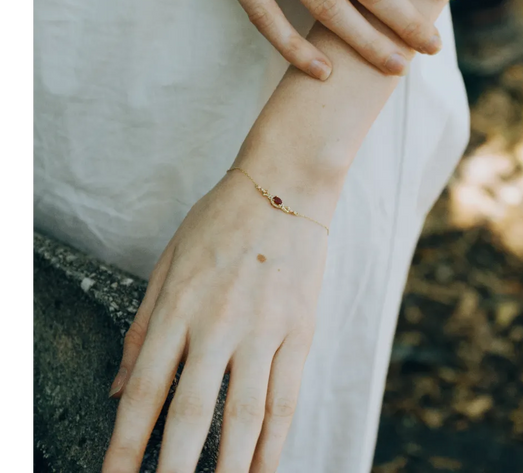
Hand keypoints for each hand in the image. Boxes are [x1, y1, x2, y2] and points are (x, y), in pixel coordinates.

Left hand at [103, 170, 331, 472]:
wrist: (285, 185)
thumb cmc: (222, 218)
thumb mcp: (169, 260)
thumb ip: (143, 325)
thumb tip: (117, 387)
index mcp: (178, 305)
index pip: (143, 390)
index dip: (124, 446)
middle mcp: (218, 323)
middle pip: (191, 415)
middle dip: (172, 472)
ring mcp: (263, 329)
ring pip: (244, 418)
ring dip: (229, 470)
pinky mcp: (299, 330)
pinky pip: (286, 398)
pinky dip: (274, 443)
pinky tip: (263, 469)